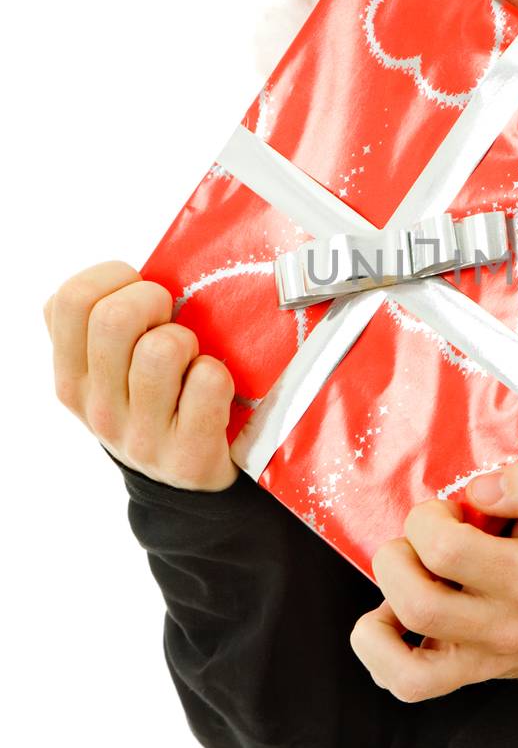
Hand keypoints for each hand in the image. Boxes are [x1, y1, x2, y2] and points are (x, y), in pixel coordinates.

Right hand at [43, 261, 239, 491]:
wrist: (186, 479)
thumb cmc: (154, 401)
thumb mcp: (111, 370)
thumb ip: (110, 325)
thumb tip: (148, 268)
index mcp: (71, 376)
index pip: (69, 299)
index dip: (113, 277)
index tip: (137, 289)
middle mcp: (97, 407)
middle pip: (114, 318)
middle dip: (154, 300)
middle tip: (170, 317)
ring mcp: (139, 435)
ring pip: (161, 349)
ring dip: (187, 338)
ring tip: (190, 357)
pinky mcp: (187, 455)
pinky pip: (207, 383)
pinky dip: (218, 374)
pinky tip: (212, 387)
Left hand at [350, 454, 517, 700]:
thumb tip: (477, 491)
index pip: (446, 551)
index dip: (428, 519)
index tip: (447, 510)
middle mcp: (504, 626)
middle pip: (417, 604)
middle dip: (399, 557)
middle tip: (423, 539)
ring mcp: (486, 657)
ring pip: (404, 663)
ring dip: (384, 608)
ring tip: (405, 578)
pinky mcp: (473, 672)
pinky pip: (409, 683)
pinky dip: (381, 653)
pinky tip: (393, 617)